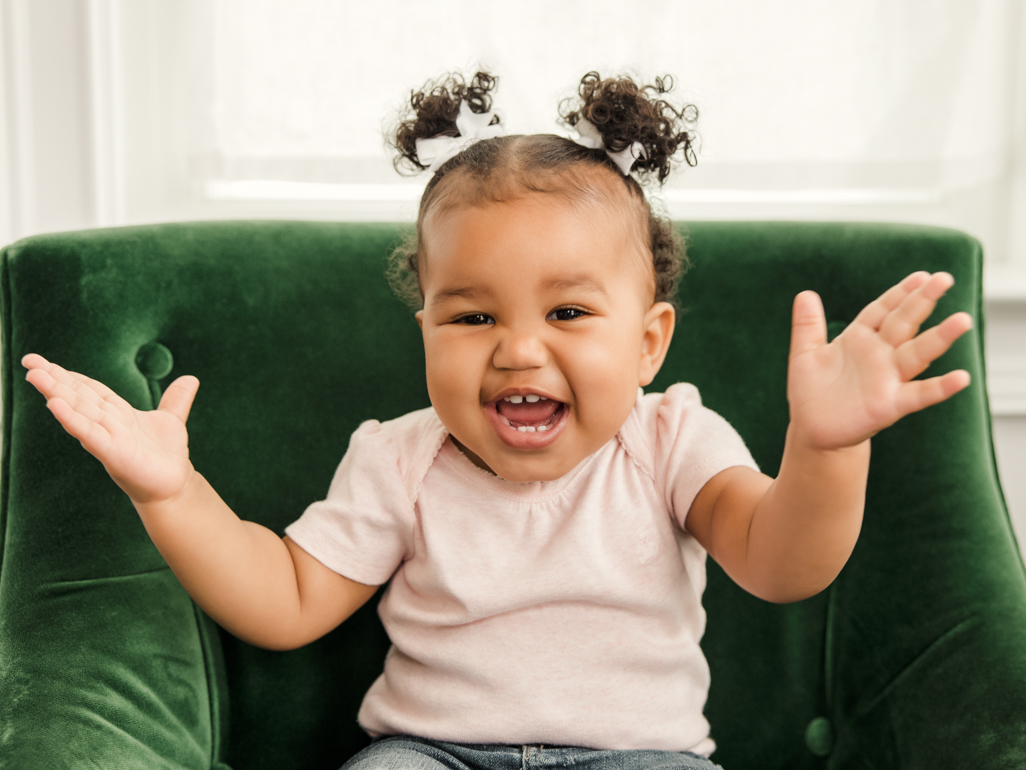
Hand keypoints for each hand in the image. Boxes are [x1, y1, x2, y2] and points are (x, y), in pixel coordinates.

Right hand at [23, 353, 200, 503]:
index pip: (89, 389)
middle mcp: (108, 423)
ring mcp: (108, 437)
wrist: (174, 485)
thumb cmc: (166, 456)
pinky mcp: (113, 453)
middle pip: (78, 396)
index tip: (45, 362)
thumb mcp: (172, 420)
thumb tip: (191, 379)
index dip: (69, 375)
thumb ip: (176, 400)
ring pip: (78, 411)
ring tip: (34, 375)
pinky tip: (54, 405)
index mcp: (118, 413)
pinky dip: (73, 419)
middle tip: (28, 361)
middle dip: (53, 379)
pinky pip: (89, 434)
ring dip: (57, 393)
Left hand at [786, 271, 972, 450]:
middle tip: (945, 279)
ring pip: (917, 353)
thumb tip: (805, 293)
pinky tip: (961, 378)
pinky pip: (919, 394)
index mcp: (859, 338)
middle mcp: (879, 355)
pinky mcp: (890, 405)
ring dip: (939, 338)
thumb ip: (807, 325)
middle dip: (922, 301)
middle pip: (903, 323)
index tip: (922, 275)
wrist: (813, 430)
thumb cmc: (812, 391)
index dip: (900, 293)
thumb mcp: (805, 354)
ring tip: (962, 320)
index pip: (883, 310)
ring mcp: (888, 379)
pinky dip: (940, 388)